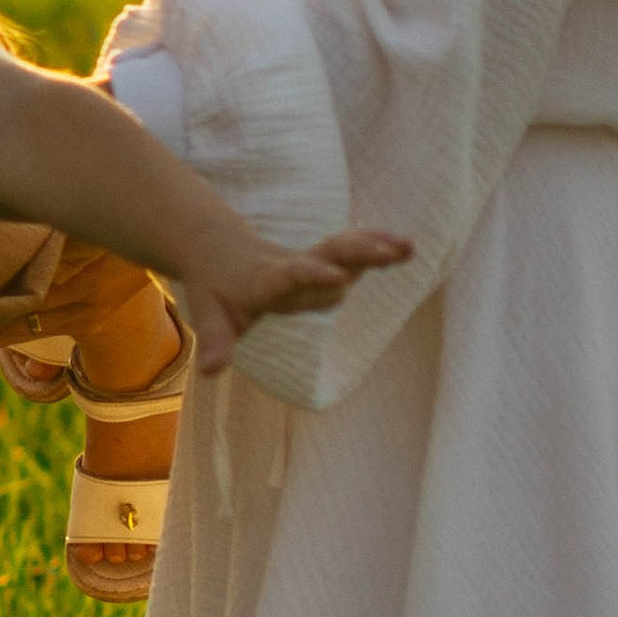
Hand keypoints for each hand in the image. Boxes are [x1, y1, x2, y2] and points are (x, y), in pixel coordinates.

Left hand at [179, 225, 411, 375]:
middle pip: (326, 256)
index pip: (291, 276)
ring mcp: (309, 260)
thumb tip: (208, 372)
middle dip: (357, 254)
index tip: (337, 279)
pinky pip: (350, 249)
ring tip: (408, 248)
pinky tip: (407, 247)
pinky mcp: (321, 258)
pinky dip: (376, 244)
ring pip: (343, 249)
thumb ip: (215, 341)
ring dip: (374, 247)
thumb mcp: (208, 315)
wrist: (216, 248)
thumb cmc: (215, 289)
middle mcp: (292, 265)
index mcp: (266, 280)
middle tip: (388, 253)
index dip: (312, 276)